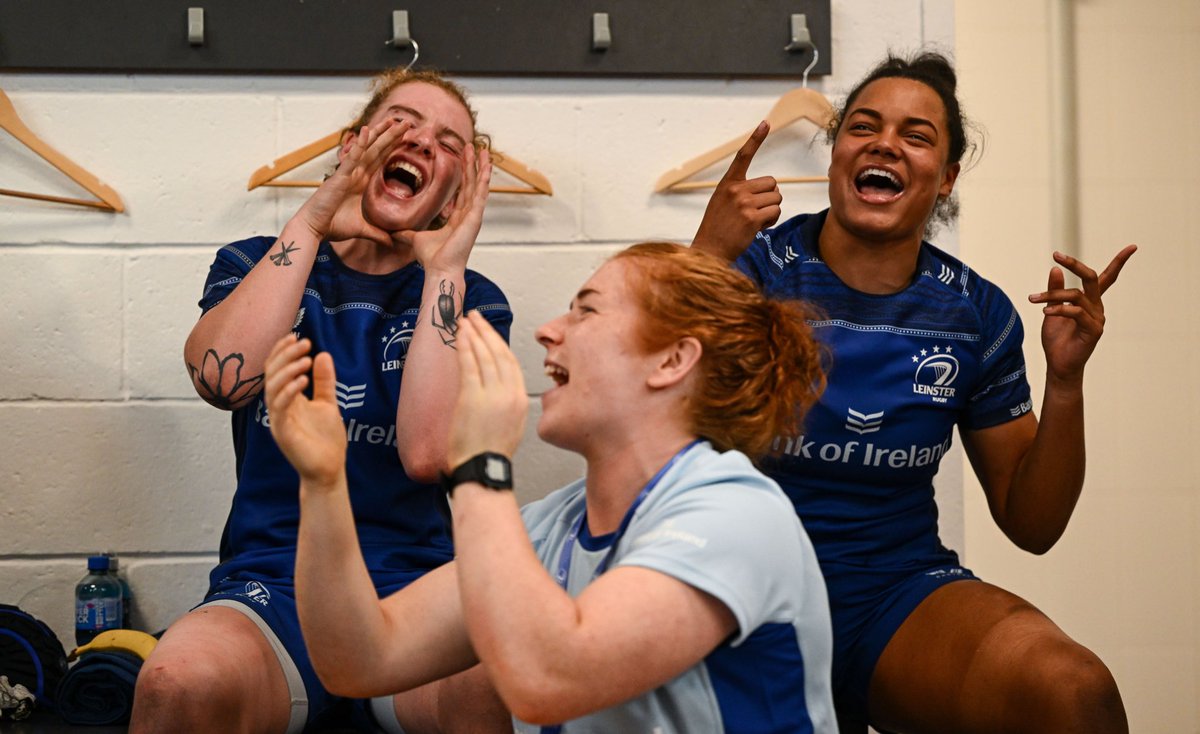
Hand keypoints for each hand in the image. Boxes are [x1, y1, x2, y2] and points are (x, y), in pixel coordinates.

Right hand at [264, 334, 347, 486]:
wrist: (329, 469)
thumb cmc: (325, 440)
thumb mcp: (327, 403)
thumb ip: (324, 381)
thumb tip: (322, 354)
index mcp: (287, 398)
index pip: (276, 369)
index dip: (282, 351)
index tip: (297, 336)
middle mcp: (279, 407)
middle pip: (271, 374)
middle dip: (285, 355)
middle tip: (304, 343)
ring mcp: (278, 420)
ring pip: (272, 388)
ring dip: (288, 370)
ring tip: (306, 358)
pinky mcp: (282, 432)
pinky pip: (279, 407)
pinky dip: (289, 390)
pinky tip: (304, 380)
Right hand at [293, 119, 410, 243]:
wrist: (315, 229)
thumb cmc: (334, 226)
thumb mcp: (363, 229)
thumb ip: (378, 233)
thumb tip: (393, 242)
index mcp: (362, 182)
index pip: (381, 160)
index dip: (392, 147)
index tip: (406, 136)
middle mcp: (356, 174)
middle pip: (377, 150)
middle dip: (391, 136)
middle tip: (406, 122)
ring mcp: (348, 173)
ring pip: (367, 150)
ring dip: (380, 135)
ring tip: (392, 121)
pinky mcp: (340, 177)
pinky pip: (352, 159)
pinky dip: (359, 145)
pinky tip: (367, 132)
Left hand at [403, 146, 491, 272]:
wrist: (439, 268)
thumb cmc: (431, 257)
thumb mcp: (415, 238)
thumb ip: (407, 232)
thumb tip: (393, 230)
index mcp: (456, 217)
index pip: (461, 191)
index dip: (461, 174)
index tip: (460, 158)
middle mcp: (467, 214)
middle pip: (471, 184)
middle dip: (471, 164)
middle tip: (472, 146)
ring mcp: (473, 215)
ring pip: (478, 185)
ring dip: (480, 167)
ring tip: (483, 150)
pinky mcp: (475, 217)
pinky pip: (481, 194)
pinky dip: (485, 179)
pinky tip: (487, 166)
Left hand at [447, 311, 527, 469]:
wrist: (483, 469)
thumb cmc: (490, 454)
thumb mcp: (510, 425)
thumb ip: (505, 404)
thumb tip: (494, 390)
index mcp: (520, 399)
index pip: (510, 363)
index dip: (499, 343)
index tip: (489, 332)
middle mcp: (509, 393)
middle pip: (499, 353)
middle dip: (486, 331)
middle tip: (476, 316)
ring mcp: (492, 394)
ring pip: (485, 354)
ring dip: (474, 333)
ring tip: (465, 320)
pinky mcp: (473, 397)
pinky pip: (470, 364)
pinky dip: (465, 346)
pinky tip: (460, 335)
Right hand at [691, 121, 781, 261]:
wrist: (709, 250)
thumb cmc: (717, 228)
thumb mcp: (722, 203)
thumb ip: (740, 192)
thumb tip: (769, 190)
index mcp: (727, 183)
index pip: (743, 156)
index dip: (756, 138)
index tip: (766, 123)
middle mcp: (736, 190)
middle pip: (772, 183)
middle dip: (770, 197)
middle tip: (756, 211)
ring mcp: (744, 203)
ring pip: (776, 198)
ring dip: (771, 210)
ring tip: (754, 222)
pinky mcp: (752, 218)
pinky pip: (775, 212)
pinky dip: (771, 221)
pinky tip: (757, 229)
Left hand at [1029, 244, 1136, 384]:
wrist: (1058, 365)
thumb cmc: (1057, 340)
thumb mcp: (1052, 309)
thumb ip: (1055, 291)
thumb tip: (1055, 269)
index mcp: (1090, 301)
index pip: (1107, 278)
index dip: (1120, 262)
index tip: (1132, 247)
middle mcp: (1097, 307)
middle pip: (1091, 278)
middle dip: (1075, 265)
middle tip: (1057, 255)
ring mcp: (1097, 318)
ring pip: (1076, 296)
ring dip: (1052, 295)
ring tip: (1033, 299)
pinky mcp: (1093, 330)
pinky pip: (1076, 313)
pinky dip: (1059, 310)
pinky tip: (1045, 312)